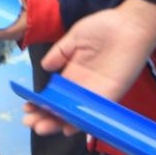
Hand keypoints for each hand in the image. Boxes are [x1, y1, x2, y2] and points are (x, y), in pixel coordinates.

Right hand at [26, 0, 155, 135]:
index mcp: (73, 72)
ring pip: (74, 114)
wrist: (129, 25)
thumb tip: (44, 67)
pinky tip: (67, 129)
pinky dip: (81, 122)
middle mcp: (83, 86)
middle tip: (29, 122)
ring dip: (58, 123)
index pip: (54, 93)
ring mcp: (96, 93)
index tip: (26, 107)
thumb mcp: (74, 37)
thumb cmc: (103, 28)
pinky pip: (94, 113)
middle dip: (44, 116)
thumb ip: (59, 52)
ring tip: (40, 128)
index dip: (40, 102)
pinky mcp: (110, 96)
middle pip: (61, 107)